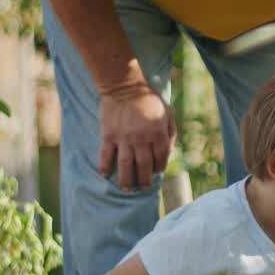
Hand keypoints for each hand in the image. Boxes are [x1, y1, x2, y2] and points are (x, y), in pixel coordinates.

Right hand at [98, 65, 174, 191]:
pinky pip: (106, 154)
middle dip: (144, 180)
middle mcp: (141, 139)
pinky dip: (105, 166)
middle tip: (142, 187)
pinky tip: (105, 174)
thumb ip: (170, 133)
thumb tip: (168, 153)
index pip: (161, 158)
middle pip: (144, 166)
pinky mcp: (108, 135)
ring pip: (125, 165)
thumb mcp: (167, 112)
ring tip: (125, 188)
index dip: (159, 168)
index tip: (156, 173)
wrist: (124, 85)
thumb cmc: (148, 98)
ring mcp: (124, 138)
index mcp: (158, 133)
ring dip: (125, 180)